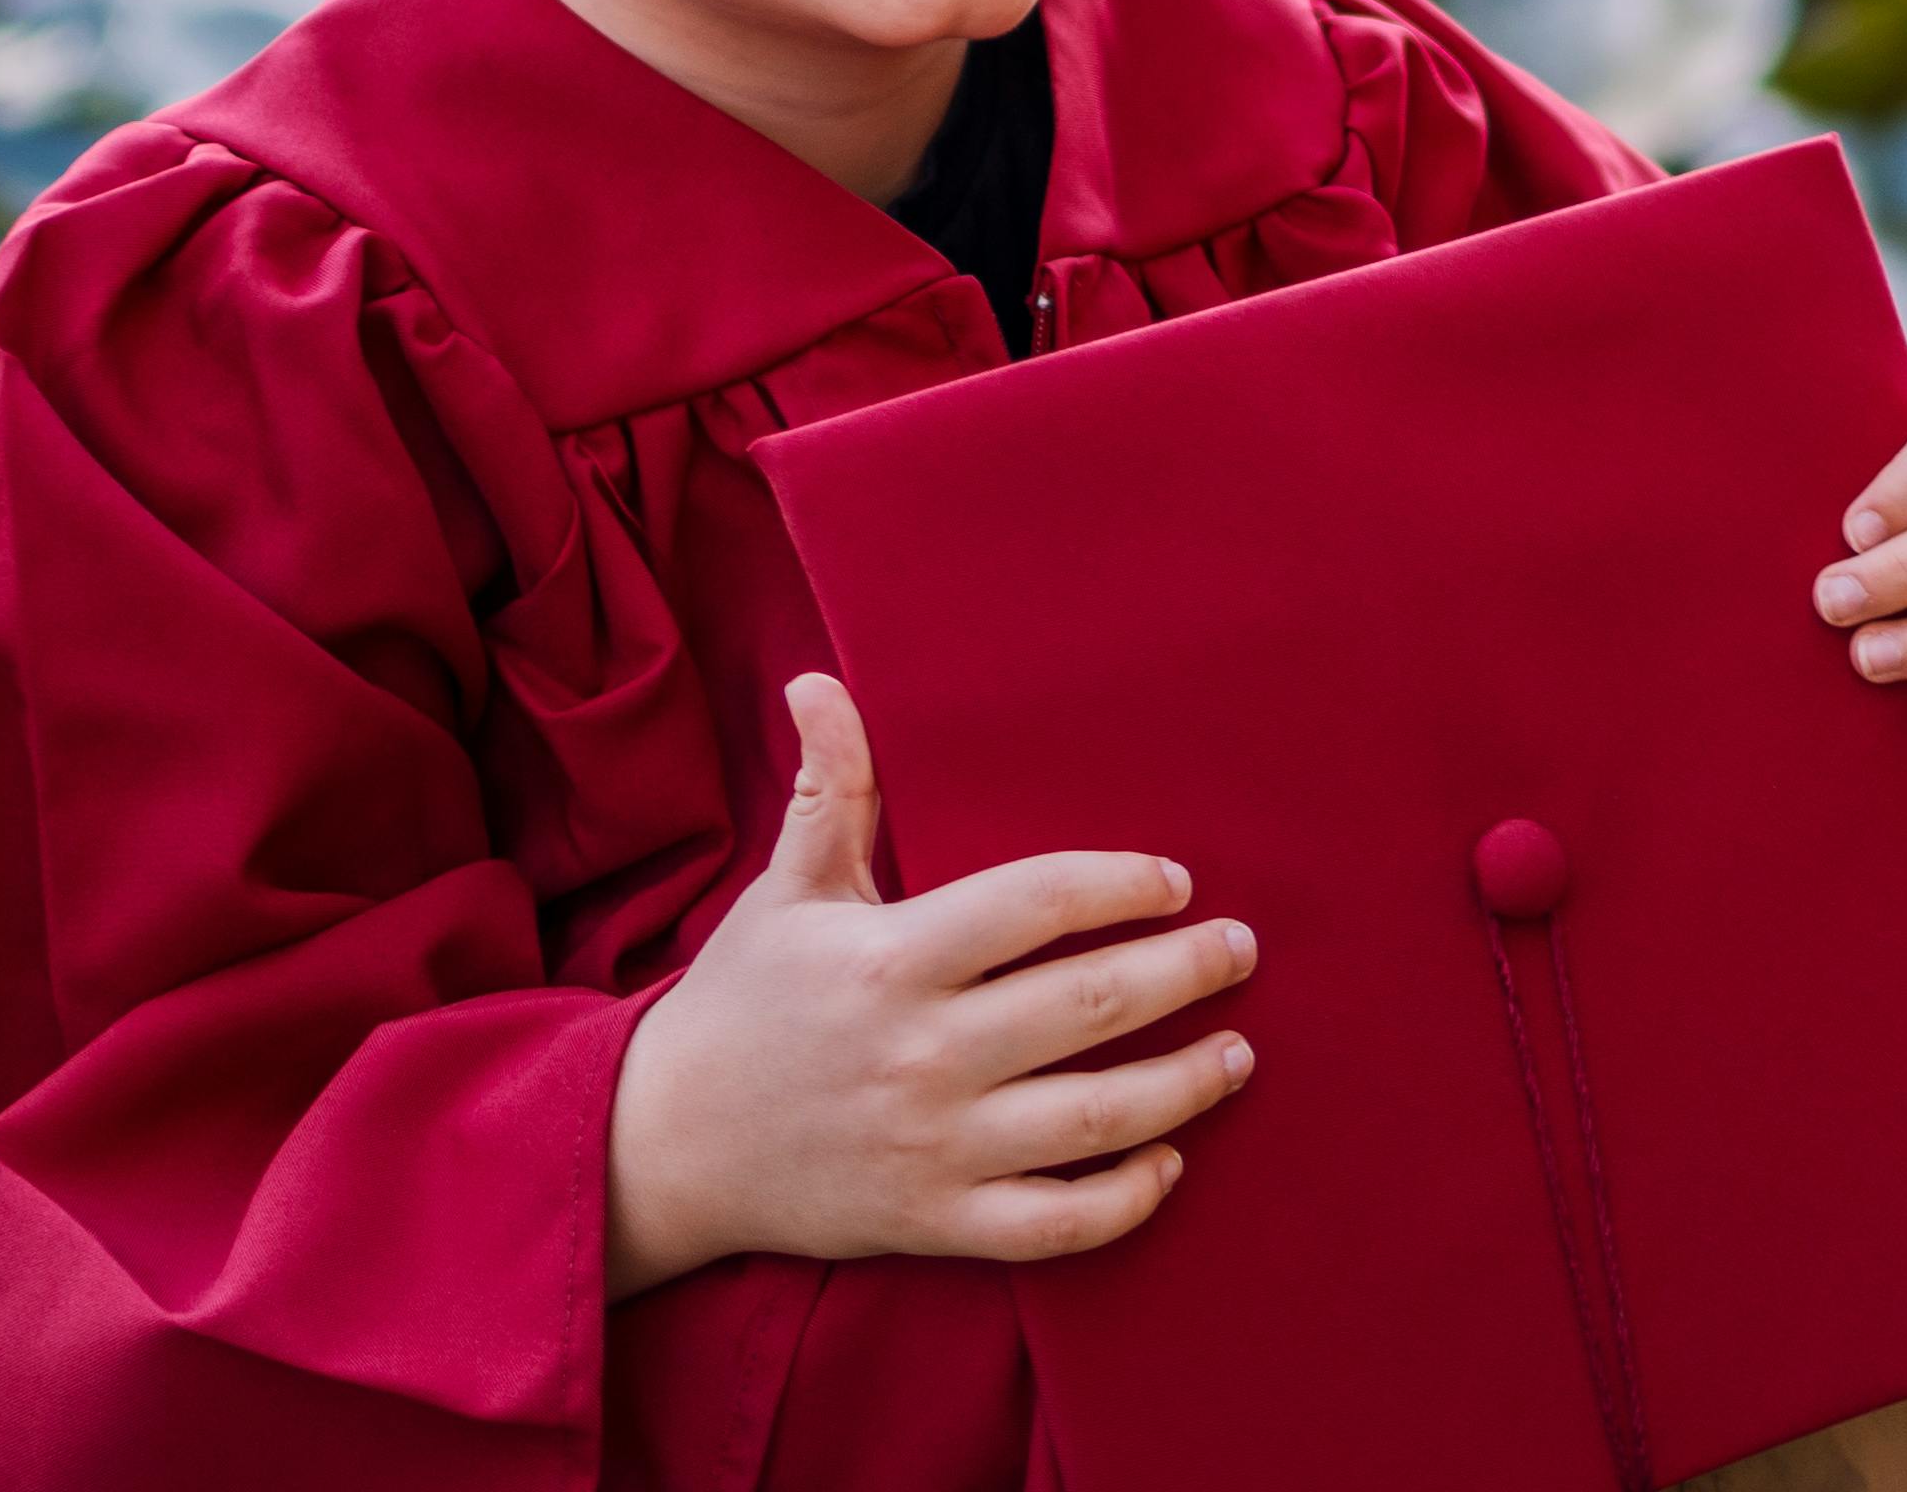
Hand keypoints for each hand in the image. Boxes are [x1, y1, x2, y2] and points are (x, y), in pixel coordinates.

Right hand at [605, 673, 1258, 1295]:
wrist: (664, 1145)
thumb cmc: (740, 1002)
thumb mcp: (785, 888)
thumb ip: (831, 788)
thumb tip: (821, 680)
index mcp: (892, 958)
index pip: (1037, 902)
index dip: (1120, 884)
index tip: (1175, 880)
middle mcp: (923, 1053)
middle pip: (1090, 1004)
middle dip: (1186, 973)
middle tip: (1242, 949)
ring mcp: (935, 1147)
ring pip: (1095, 1118)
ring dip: (1185, 1086)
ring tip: (1238, 1053)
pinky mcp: (934, 1225)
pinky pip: (1056, 1226)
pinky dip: (1126, 1200)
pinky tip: (1169, 1162)